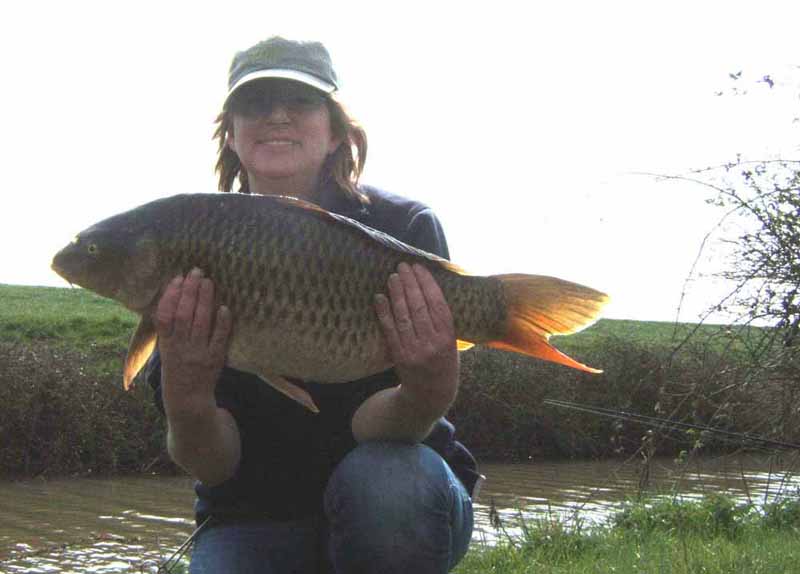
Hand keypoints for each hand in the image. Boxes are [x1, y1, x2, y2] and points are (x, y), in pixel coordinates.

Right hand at [153, 268, 231, 419]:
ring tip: (208, 282)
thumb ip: (168, 329)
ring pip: (200, 323)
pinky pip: (219, 339)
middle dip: (190, 292)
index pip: (164, 316)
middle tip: (196, 272)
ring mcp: (198, 354)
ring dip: (205, 300)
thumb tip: (174, 297)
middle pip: (184, 315)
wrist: (188, 400)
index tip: (177, 279)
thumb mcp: (165, 350)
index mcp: (166, 344)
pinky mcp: (214, 359)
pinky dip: (222, 323)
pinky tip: (225, 307)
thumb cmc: (176, 370)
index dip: (170, 296)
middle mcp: (180, 348)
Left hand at [375, 262, 458, 412]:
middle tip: (403, 266)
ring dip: (397, 294)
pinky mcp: (399, 356)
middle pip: (419, 307)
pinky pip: (390, 331)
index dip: (428, 284)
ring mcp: (414, 351)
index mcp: (448, 339)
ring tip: (393, 276)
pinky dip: (384, 313)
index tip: (420, 268)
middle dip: (410, 284)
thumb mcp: (453, 344)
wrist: (431, 395)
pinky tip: (380, 297)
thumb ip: (443, 322)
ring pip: (404, 317)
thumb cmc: (444, 364)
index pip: (438, 305)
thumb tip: (429, 289)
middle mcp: (432, 344)